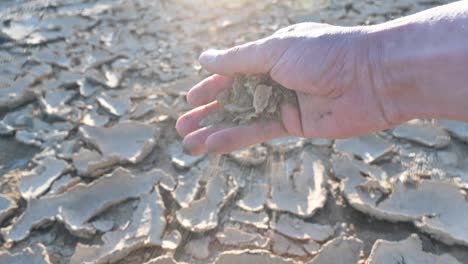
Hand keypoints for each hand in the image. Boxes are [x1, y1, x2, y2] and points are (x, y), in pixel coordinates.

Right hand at [176, 22, 398, 154]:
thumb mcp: (275, 50)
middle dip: (208, 112)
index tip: (189, 99)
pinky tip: (213, 145)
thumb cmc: (325, 53)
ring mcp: (284, 103)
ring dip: (215, 130)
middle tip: (182, 126)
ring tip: (188, 142)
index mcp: (271, 55)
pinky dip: (236, 138)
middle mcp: (275, 79)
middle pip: (234, 98)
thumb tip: (205, 58)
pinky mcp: (294, 125)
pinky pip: (259, 132)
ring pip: (242, 118)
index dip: (211, 86)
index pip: (233, 72)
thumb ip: (238, 59)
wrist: (372, 78)